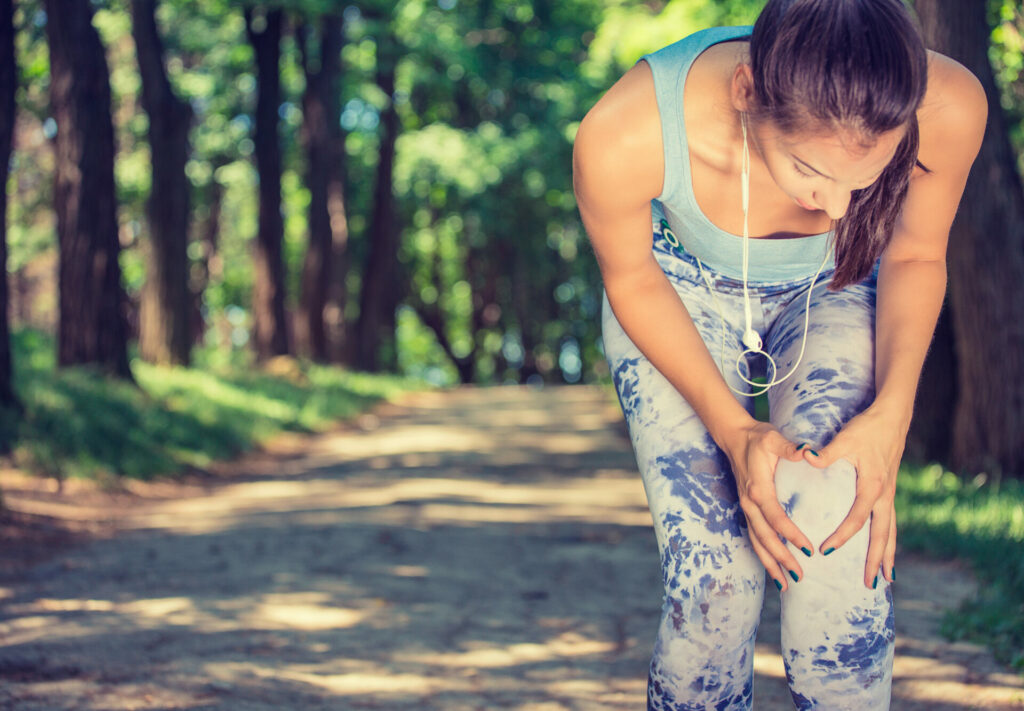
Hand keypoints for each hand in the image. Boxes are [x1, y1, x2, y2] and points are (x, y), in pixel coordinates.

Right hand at [722, 421, 813, 591]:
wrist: (734, 437)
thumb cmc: (758, 438)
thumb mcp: (773, 438)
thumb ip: (790, 448)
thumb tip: (807, 451)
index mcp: (758, 489)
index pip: (776, 518)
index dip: (791, 536)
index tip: (809, 550)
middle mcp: (749, 503)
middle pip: (765, 537)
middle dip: (781, 559)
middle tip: (800, 576)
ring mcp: (746, 508)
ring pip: (756, 542)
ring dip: (770, 563)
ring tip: (786, 584)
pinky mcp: (747, 509)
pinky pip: (754, 537)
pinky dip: (763, 555)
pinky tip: (775, 568)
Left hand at [800, 405, 906, 587]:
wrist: (892, 416)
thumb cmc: (867, 428)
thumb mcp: (846, 439)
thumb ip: (826, 452)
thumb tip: (806, 456)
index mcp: (872, 486)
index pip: (856, 519)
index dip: (841, 536)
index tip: (825, 551)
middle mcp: (884, 495)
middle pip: (882, 535)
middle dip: (877, 560)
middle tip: (872, 585)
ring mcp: (889, 494)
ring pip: (890, 531)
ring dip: (887, 555)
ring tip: (887, 579)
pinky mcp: (888, 490)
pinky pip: (889, 521)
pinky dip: (887, 539)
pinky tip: (884, 550)